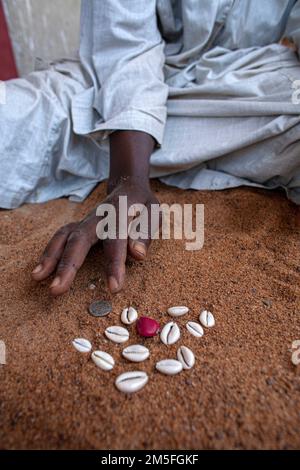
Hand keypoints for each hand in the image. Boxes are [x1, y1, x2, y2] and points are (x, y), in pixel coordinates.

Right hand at [32, 177, 158, 295]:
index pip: (116, 240)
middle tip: (57, 289)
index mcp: (119, 213)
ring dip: (50, 257)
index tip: (114, 288)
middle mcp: (97, 216)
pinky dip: (49, 253)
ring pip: (64, 236)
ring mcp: (85, 221)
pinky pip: (60, 237)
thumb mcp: (153, 213)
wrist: (127, 185)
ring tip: (38, 278)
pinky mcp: (78, 226)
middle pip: (80, 239)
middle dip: (68, 265)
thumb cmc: (142, 204)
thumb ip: (145, 233)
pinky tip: (40, 270)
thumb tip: (137, 255)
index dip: (115, 264)